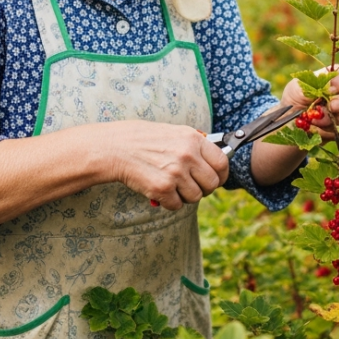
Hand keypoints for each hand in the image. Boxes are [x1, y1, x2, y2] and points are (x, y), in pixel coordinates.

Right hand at [87, 121, 229, 209]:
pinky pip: (176, 205)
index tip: (216, 179)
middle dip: (203, 188)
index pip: (223, 162)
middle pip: (212, 184)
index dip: (221, 174)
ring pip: (196, 197)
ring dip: (184, 196)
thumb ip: (195, 146)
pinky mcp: (162, 188)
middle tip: (190, 186)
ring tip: (171, 186)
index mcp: (193, 139)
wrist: (115, 148)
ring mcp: (176, 172)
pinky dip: (169, 203)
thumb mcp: (174, 132)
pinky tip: (159, 191)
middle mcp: (188, 155)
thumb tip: (215, 162)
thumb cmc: (144, 140)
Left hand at [281, 65, 338, 139]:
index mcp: (334, 78)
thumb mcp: (296, 90)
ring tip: (315, 120)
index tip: (329, 90)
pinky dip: (331, 130)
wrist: (291, 124)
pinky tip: (318, 129)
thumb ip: (312, 85)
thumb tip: (329, 87)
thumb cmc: (295, 101)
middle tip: (332, 107)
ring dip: (335, 118)